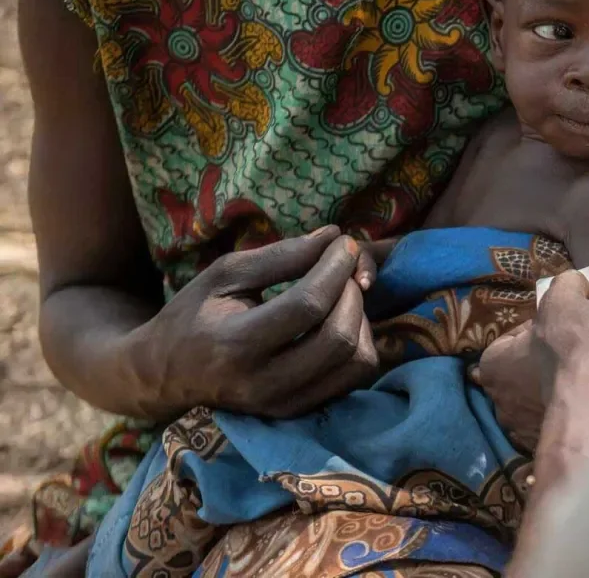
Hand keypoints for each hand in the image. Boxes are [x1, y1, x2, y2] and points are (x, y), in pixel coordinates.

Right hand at [136, 226, 379, 418]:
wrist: (165, 375)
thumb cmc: (193, 315)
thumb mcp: (224, 275)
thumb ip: (280, 256)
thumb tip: (333, 236)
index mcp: (237, 344)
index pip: (308, 305)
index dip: (335, 268)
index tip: (343, 243)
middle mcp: (264, 383)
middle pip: (339, 337)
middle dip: (353, 292)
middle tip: (346, 267)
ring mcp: (284, 405)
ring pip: (356, 362)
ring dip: (362, 320)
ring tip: (343, 295)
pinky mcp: (298, 412)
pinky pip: (352, 379)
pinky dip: (359, 345)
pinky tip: (340, 322)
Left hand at [476, 272, 588, 452]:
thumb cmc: (572, 347)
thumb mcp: (565, 297)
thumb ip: (565, 285)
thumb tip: (575, 284)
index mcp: (493, 366)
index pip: (508, 342)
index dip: (534, 330)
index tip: (559, 327)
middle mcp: (502, 404)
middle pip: (524, 375)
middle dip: (545, 365)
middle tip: (575, 351)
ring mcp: (526, 433)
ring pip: (542, 403)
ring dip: (560, 391)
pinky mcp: (554, 450)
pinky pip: (563, 425)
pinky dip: (576, 413)